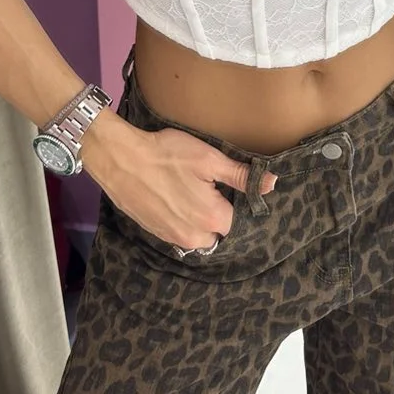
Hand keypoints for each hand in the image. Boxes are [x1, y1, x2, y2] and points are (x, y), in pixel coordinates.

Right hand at [82, 111, 276, 249]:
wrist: (121, 160)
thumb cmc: (167, 155)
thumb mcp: (209, 159)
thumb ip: (241, 176)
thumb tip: (272, 184)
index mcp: (212, 218)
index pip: (240, 221)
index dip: (238, 203)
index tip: (231, 187)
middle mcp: (194, 237)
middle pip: (220, 231)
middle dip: (220, 214)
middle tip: (210, 188)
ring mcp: (173, 238)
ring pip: (200, 235)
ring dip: (202, 220)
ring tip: (193, 192)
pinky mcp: (157, 234)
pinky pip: (181, 234)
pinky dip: (184, 221)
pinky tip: (177, 198)